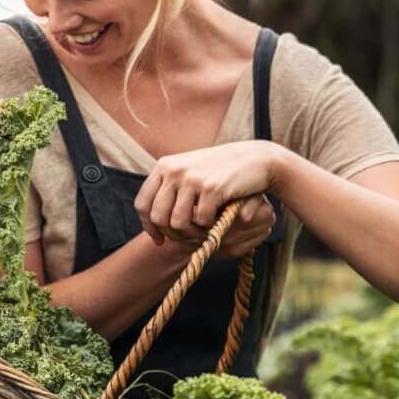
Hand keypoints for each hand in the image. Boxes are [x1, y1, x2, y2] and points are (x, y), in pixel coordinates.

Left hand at [134, 141, 282, 245]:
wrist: (255, 158)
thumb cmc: (220, 170)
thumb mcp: (189, 172)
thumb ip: (169, 189)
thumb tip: (151, 221)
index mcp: (164, 166)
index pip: (142, 204)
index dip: (149, 226)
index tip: (159, 239)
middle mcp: (174, 170)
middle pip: (158, 218)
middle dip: (172, 234)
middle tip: (186, 239)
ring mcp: (191, 178)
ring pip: (178, 223)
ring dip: (192, 233)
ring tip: (204, 231)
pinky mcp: (211, 188)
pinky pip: (201, 221)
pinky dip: (209, 226)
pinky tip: (217, 220)